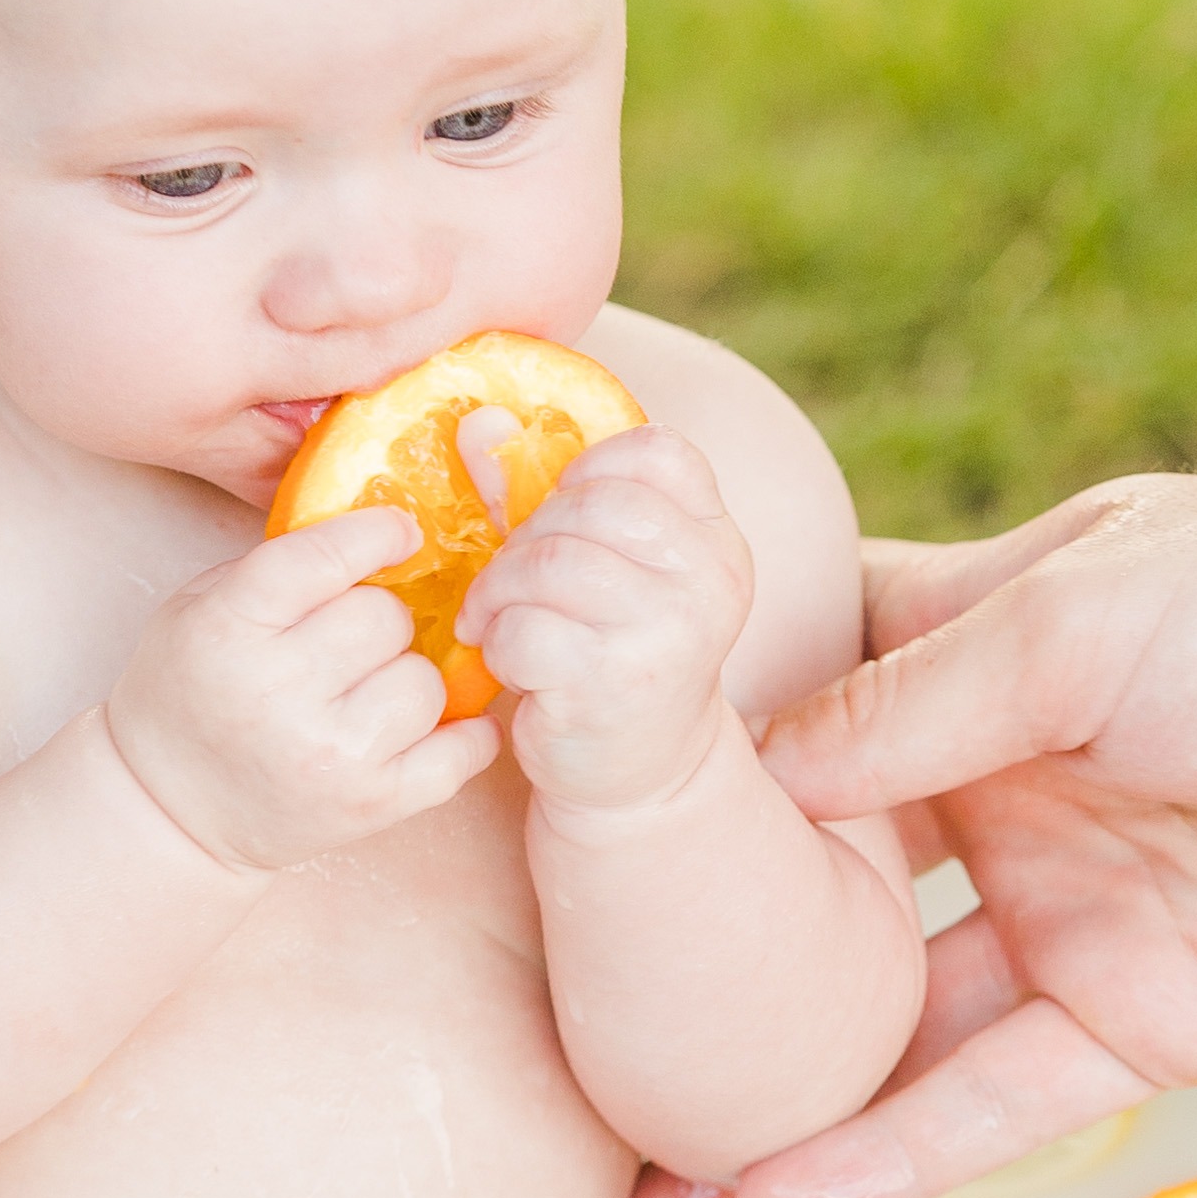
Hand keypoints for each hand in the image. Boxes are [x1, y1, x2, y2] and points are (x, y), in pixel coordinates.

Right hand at [107, 509, 502, 874]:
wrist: (170, 813)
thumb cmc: (187, 697)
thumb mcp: (197, 609)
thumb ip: (275, 566)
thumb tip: (374, 527)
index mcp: (228, 629)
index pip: (325, 557)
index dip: (377, 534)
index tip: (401, 532)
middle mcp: (278, 691)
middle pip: (386, 616)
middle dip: (380, 621)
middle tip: (354, 643)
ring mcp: (330, 753)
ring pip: (427, 680)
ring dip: (408, 680)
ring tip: (373, 694)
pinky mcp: (371, 804)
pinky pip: (461, 751)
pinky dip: (465, 736)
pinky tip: (439, 727)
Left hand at [461, 427, 753, 816]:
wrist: (639, 777)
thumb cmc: (609, 655)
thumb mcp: (598, 568)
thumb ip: (538, 490)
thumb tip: (479, 419)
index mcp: (717, 539)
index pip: (659, 452)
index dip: (588, 473)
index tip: (562, 518)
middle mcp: (710, 580)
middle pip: (590, 505)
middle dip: (527, 539)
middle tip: (511, 582)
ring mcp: (671, 632)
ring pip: (551, 562)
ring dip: (501, 590)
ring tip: (497, 619)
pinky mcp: (616, 684)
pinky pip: (525, 629)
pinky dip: (499, 641)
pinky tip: (511, 662)